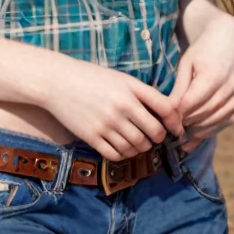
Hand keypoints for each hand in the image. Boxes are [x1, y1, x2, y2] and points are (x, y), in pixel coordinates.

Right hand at [43, 63, 183, 162]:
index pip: (166, 108)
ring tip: (138, 143)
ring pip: (136, 146)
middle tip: (154, 138)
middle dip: (157, 138)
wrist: (57, 81)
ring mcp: (107, 123)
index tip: (176, 129)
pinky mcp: (92, 136)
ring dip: (141, 148)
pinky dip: (123, 155)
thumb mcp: (120, 78)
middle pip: (154, 132)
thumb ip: (141, 93)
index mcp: (131, 88)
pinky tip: (122, 149)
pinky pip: (116, 154)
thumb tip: (164, 112)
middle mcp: (122, 106)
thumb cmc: (91, 78)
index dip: (175, 122)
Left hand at [169, 11, 233, 152]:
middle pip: (201, 115)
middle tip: (167, 130)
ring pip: (212, 123)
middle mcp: (228, 89)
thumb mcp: (187, 63)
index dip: (175, 114)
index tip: (163, 120)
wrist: (230, 41)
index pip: (190, 104)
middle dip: (183, 124)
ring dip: (194, 131)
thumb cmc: (204, 50)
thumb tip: (168, 112)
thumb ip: (179, 89)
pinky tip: (193, 138)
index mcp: (213, 76)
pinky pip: (224, 124)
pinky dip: (208, 132)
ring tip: (178, 134)